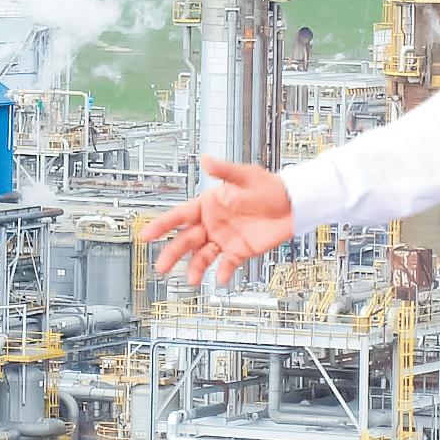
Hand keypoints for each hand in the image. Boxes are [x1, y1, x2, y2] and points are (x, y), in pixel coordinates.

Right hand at [141, 155, 295, 285]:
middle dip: (172, 253)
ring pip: (202, 256)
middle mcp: (212, 223)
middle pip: (186, 240)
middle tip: (161, 267)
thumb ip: (224, 170)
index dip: (161, 225)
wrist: (293, 204)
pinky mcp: (239, 251)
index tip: (146, 234)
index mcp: (208, 204)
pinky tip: (220, 278)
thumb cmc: (269, 186)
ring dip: (194, 268)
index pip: (179, 216)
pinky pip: (226, 264)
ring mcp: (224, 239)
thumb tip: (206, 159)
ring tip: (191, 280)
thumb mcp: (245, 175)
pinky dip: (222, 272)